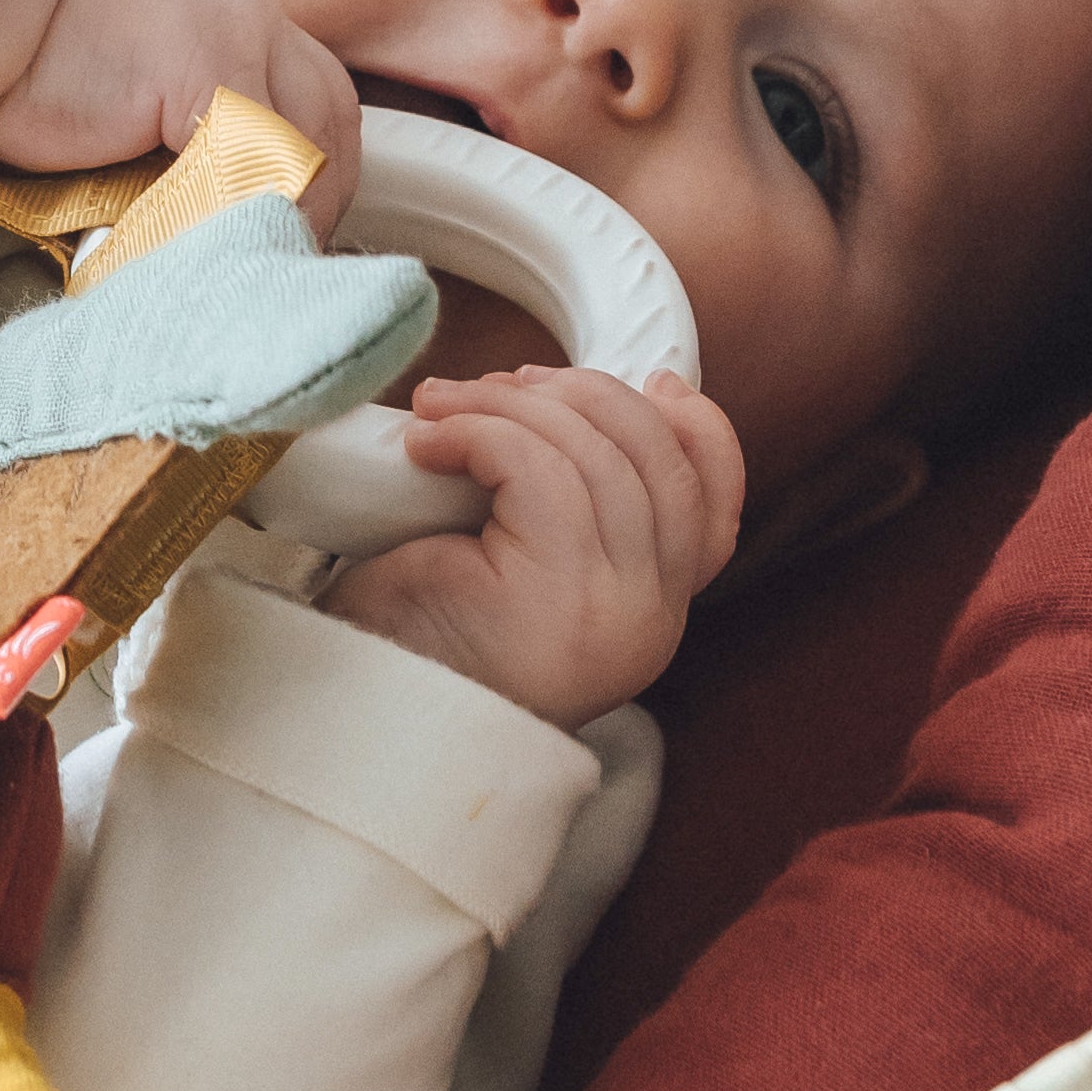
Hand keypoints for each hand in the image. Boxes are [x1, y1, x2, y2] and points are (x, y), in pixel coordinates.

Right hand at [0, 0, 361, 233]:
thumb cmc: (41, 75)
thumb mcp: (144, 103)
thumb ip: (201, 144)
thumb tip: (242, 235)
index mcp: (245, 22)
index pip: (326, 112)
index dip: (317, 185)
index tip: (283, 245)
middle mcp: (253, 17)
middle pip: (331, 126)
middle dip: (312, 206)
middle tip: (267, 267)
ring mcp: (232, 31)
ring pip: (300, 147)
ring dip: (276, 215)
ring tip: (235, 267)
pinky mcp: (198, 59)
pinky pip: (249, 154)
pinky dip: (232, 209)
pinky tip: (201, 246)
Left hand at [325, 368, 743, 731]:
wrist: (377, 710)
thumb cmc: (436, 622)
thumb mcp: (529, 555)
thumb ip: (581, 500)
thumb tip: (584, 398)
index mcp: (656, 607)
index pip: (714, 505)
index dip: (699, 428)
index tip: (653, 380)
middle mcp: (653, 616)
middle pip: (658, 458)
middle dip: (583, 393)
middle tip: (500, 382)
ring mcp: (615, 610)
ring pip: (594, 454)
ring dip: (510, 403)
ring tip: (442, 406)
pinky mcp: (558, 596)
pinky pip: (536, 468)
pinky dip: (478, 431)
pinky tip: (425, 444)